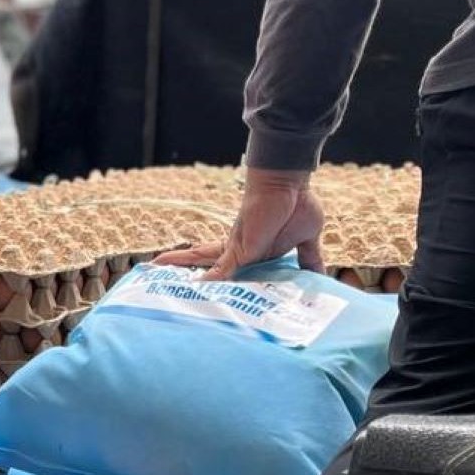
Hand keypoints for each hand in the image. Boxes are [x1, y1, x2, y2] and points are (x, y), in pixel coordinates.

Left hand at [156, 167, 325, 279]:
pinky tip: (194, 289)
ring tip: (154, 272)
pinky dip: (208, 280)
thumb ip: (309, 260)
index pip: (235, 267)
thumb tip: (319, 276)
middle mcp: (243, 251)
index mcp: (259, 251)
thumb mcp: (307, 242)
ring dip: (182, 271)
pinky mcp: (238, 250)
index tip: (206, 287)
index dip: (220, 276)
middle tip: (164, 280)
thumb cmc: (297, 205)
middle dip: (188, 272)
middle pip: (210, 266)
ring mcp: (238, 251)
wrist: (287, 185)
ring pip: (206, 267)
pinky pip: (220, 269)